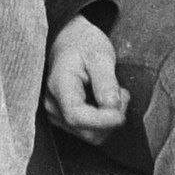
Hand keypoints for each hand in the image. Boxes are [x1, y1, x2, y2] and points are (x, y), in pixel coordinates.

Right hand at [45, 16, 128, 137]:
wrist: (67, 39)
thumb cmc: (82, 43)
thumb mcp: (100, 54)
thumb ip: (106, 81)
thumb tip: (113, 108)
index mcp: (58, 85)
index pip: (77, 116)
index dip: (102, 121)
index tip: (122, 115)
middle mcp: (52, 105)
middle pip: (86, 131)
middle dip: (111, 119)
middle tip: (122, 93)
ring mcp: (56, 114)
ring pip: (90, 135)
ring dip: (108, 121)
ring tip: (113, 94)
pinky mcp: (64, 119)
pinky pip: (88, 131)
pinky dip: (103, 121)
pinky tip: (104, 101)